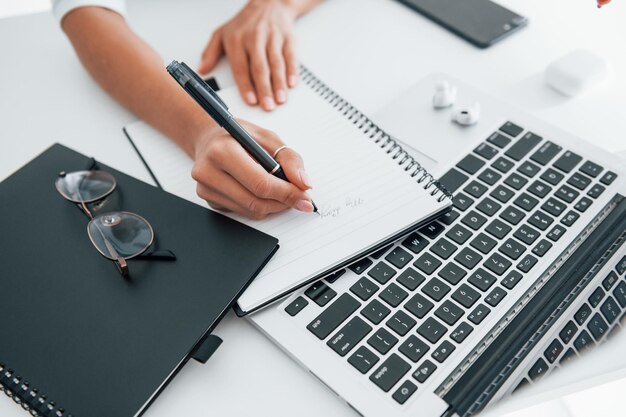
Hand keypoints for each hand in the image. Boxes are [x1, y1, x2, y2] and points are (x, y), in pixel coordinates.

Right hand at [191, 119, 313, 218]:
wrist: (209, 140)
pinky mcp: (209, 201)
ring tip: (281, 192)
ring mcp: (205, 189)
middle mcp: (208, 172)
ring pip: (251, 211)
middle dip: (283, 202)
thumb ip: (290, 159)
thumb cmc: (239, 137)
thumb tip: (304, 184)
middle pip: (256, 202)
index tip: (304, 196)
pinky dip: (259, 206)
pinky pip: (242, 212)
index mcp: (222, 151)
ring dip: (273, 206)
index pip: (260, 183)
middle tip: (298, 198)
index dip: (287, 193)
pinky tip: (261, 192)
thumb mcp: (267, 138)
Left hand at [198, 0, 299, 110]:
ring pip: (276, 64)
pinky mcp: (287, 39)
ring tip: (280, 99)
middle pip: (260, 68)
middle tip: (267, 106)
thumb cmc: (245, 23)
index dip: (246, 85)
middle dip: (264, 89)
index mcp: (237, 40)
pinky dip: (292, 71)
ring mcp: (272, 38)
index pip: (241, 67)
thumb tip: (202, 69)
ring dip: (279, 84)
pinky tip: (292, 84)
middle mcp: (255, 39)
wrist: (269, 3)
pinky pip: (290, 57)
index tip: (251, 100)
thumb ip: (210, 52)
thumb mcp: (221, 33)